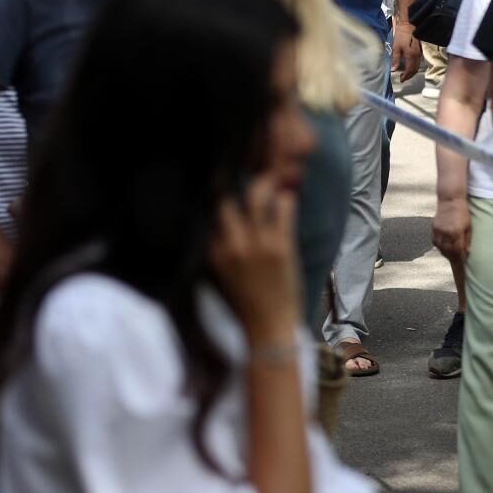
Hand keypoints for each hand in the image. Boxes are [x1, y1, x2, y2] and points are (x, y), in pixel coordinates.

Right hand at [208, 175, 300, 340]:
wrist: (268, 329)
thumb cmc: (242, 302)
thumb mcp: (216, 273)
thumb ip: (214, 244)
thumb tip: (215, 217)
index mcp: (210, 251)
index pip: (205, 209)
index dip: (212, 189)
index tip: (218, 173)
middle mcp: (230, 244)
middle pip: (225, 197)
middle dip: (232, 177)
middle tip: (242, 163)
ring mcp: (256, 245)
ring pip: (255, 197)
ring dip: (263, 181)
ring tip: (270, 174)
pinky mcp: (280, 248)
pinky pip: (282, 210)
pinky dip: (285, 197)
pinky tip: (287, 193)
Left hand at [391, 21, 420, 81]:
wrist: (409, 25)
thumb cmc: (401, 35)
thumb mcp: (396, 47)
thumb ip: (396, 59)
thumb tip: (393, 70)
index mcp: (411, 55)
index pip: (410, 70)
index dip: (406, 76)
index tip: (401, 80)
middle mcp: (417, 56)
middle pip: (415, 69)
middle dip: (409, 76)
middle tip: (403, 79)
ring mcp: (420, 53)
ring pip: (417, 66)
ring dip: (412, 72)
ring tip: (406, 75)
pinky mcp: (420, 50)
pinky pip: (418, 62)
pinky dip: (414, 66)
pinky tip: (410, 67)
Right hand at [431, 197, 470, 261]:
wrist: (450, 199)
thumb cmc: (463, 212)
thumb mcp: (469, 226)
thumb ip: (467, 239)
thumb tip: (467, 252)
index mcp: (456, 232)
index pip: (457, 250)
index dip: (459, 258)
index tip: (462, 263)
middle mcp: (445, 232)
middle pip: (447, 250)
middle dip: (452, 257)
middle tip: (456, 262)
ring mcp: (438, 230)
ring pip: (440, 247)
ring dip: (445, 253)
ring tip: (450, 256)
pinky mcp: (433, 227)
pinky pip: (435, 240)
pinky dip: (439, 246)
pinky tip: (443, 247)